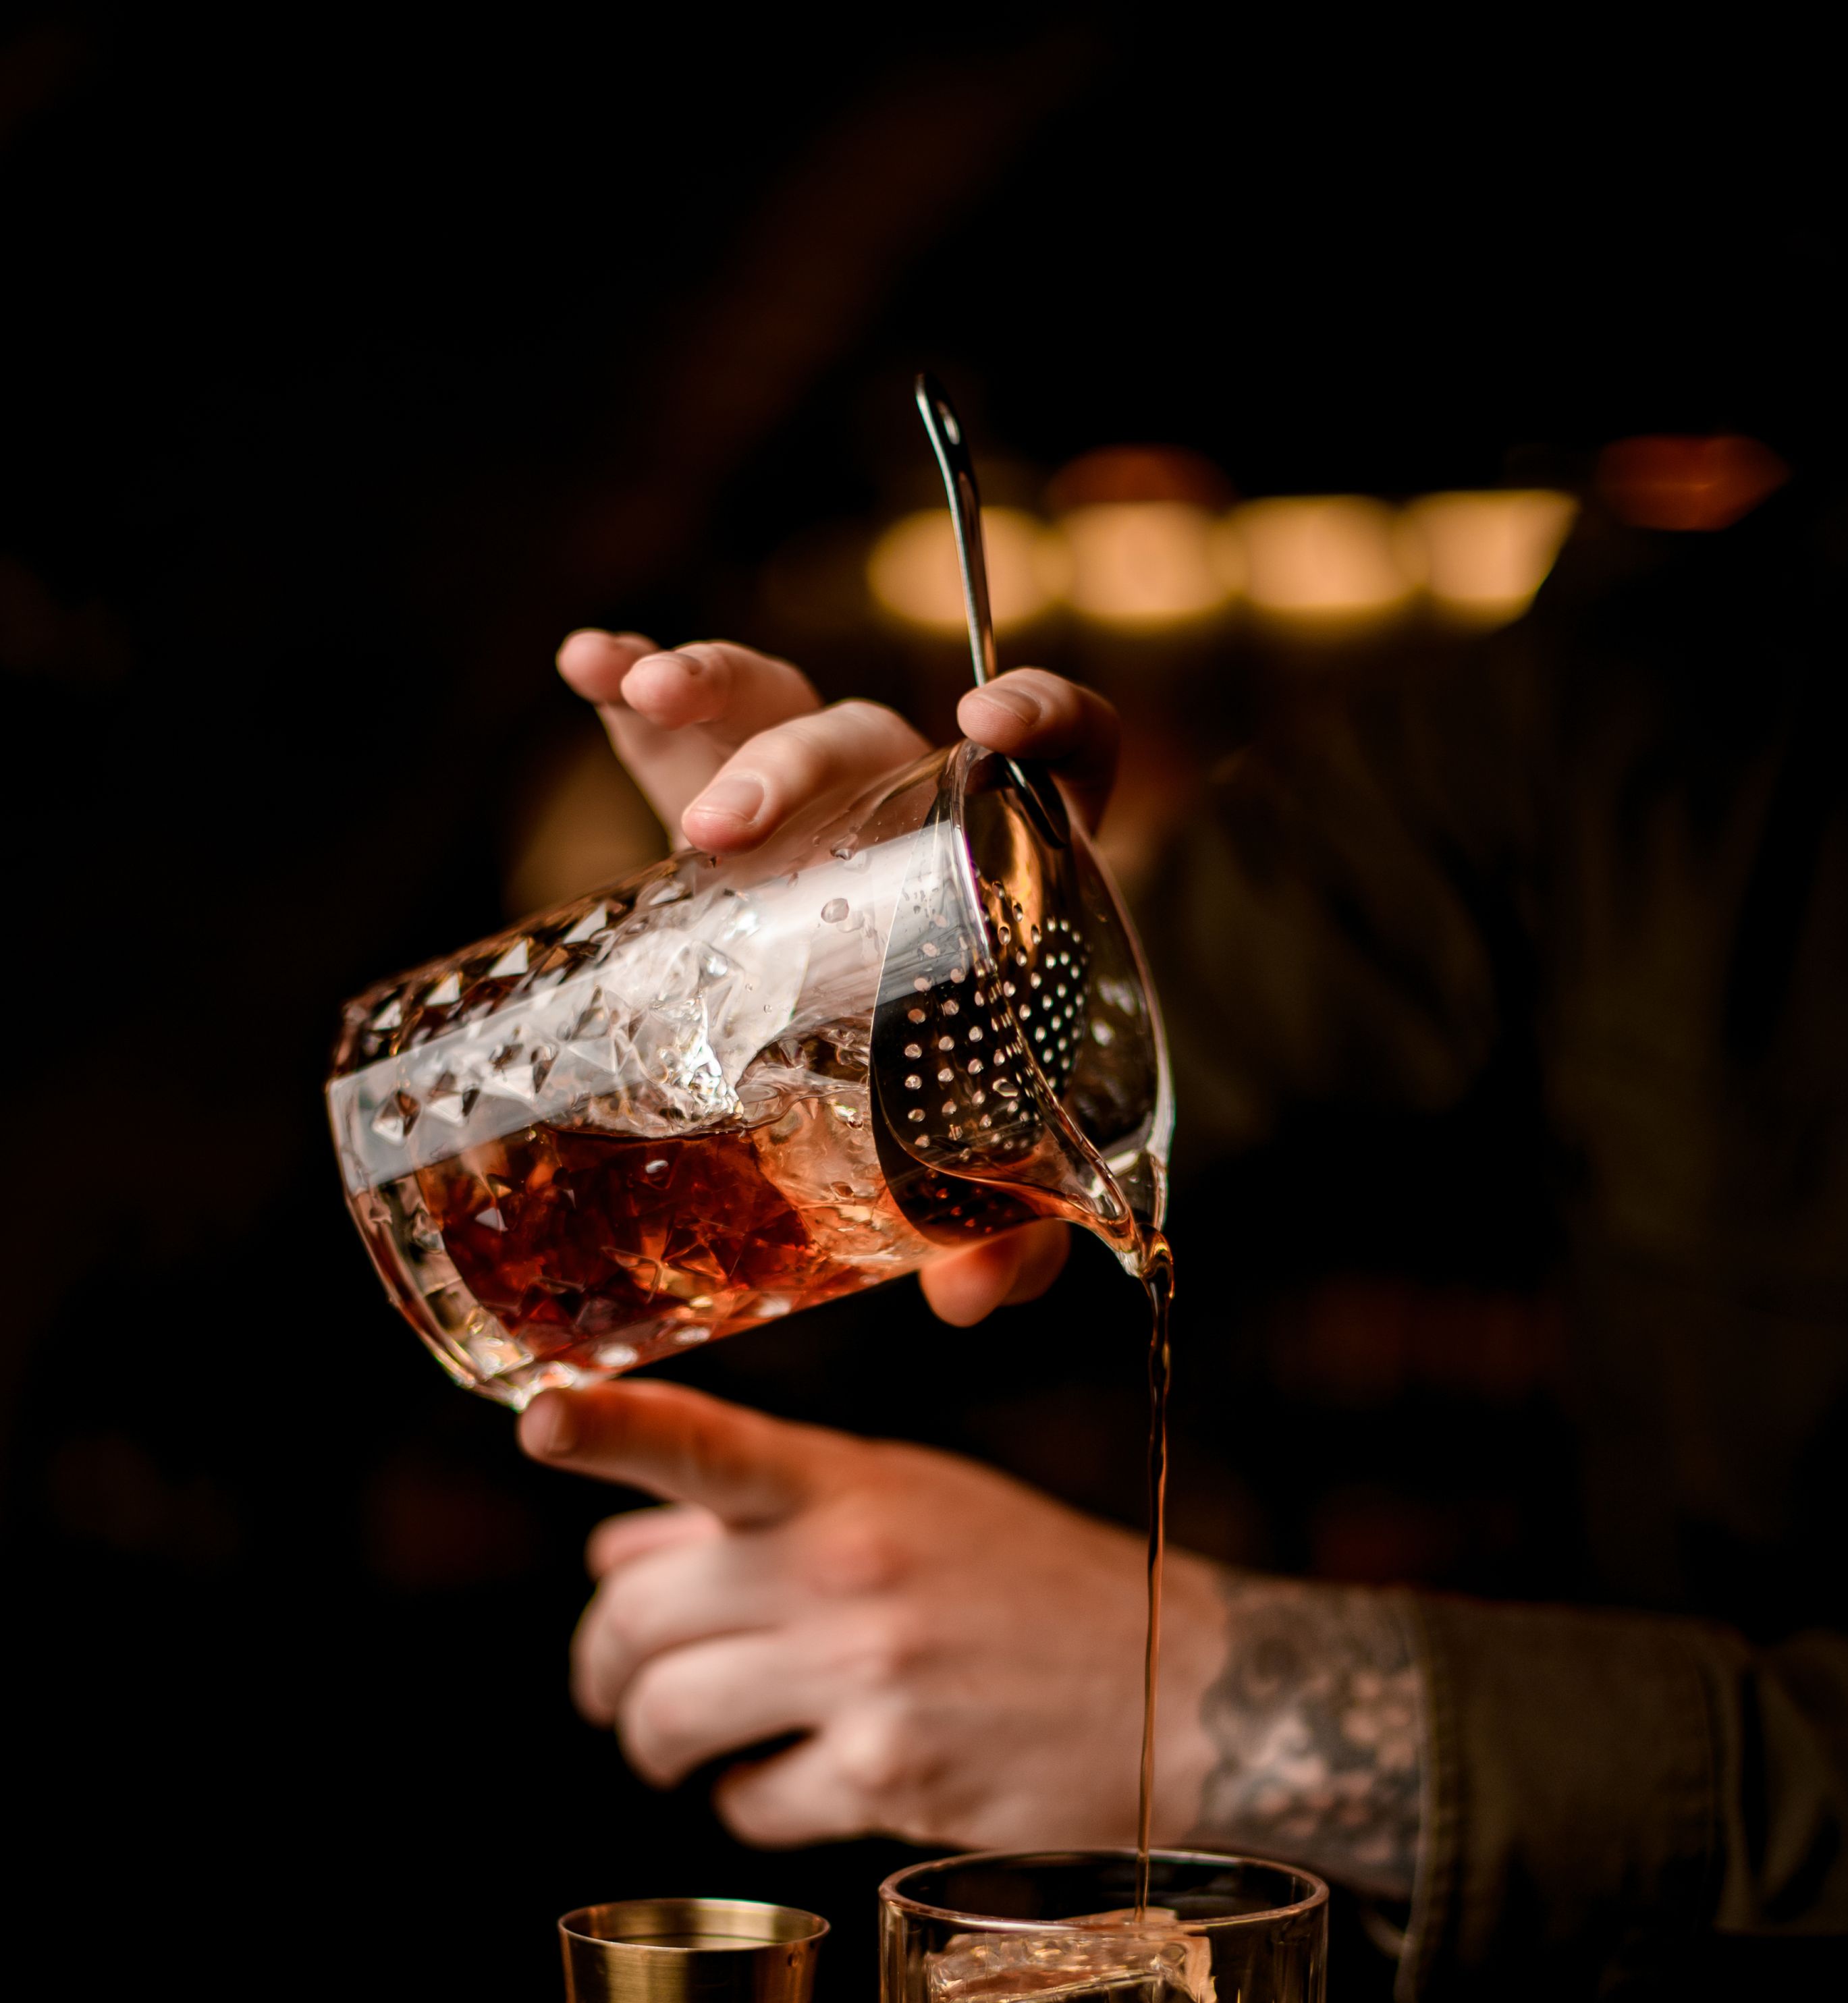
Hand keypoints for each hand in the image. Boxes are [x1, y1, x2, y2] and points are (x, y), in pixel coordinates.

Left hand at [518, 1381, 1223, 1850]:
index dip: (607, 1427)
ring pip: (669, 1717)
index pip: (704, 1443)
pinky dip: (746, 1804)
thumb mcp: (909, 1508)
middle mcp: (847, 1568)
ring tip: (675, 1748)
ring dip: (652, 1743)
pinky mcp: (887, 1775)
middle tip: (612, 1688)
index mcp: (847, 1486)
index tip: (537, 1419)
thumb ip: (763, 1519)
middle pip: (638, 1619)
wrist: (1175, 1688)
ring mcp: (865, 1674)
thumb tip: (617, 1554)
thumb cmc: (1032, 1587)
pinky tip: (787, 1786)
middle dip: (603, 1666)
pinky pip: (749, 1803)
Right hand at [555, 628, 1121, 1327]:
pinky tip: (585, 668)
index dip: (1045, 713)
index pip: (1068, 746)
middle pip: (868, 739)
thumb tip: (975, 1295)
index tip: (989, 722)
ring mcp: (822, 799)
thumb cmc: (980, 1104)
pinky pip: (686, 736)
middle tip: (722, 830)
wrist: (923, 1067)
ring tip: (639, 694)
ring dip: (707, 696)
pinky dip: (636, 693)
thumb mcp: (998, 1170)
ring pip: (772, 708)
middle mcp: (919, 807)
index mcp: (1017, 862)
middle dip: (788, 764)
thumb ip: (1012, 1234)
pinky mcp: (740, 815)